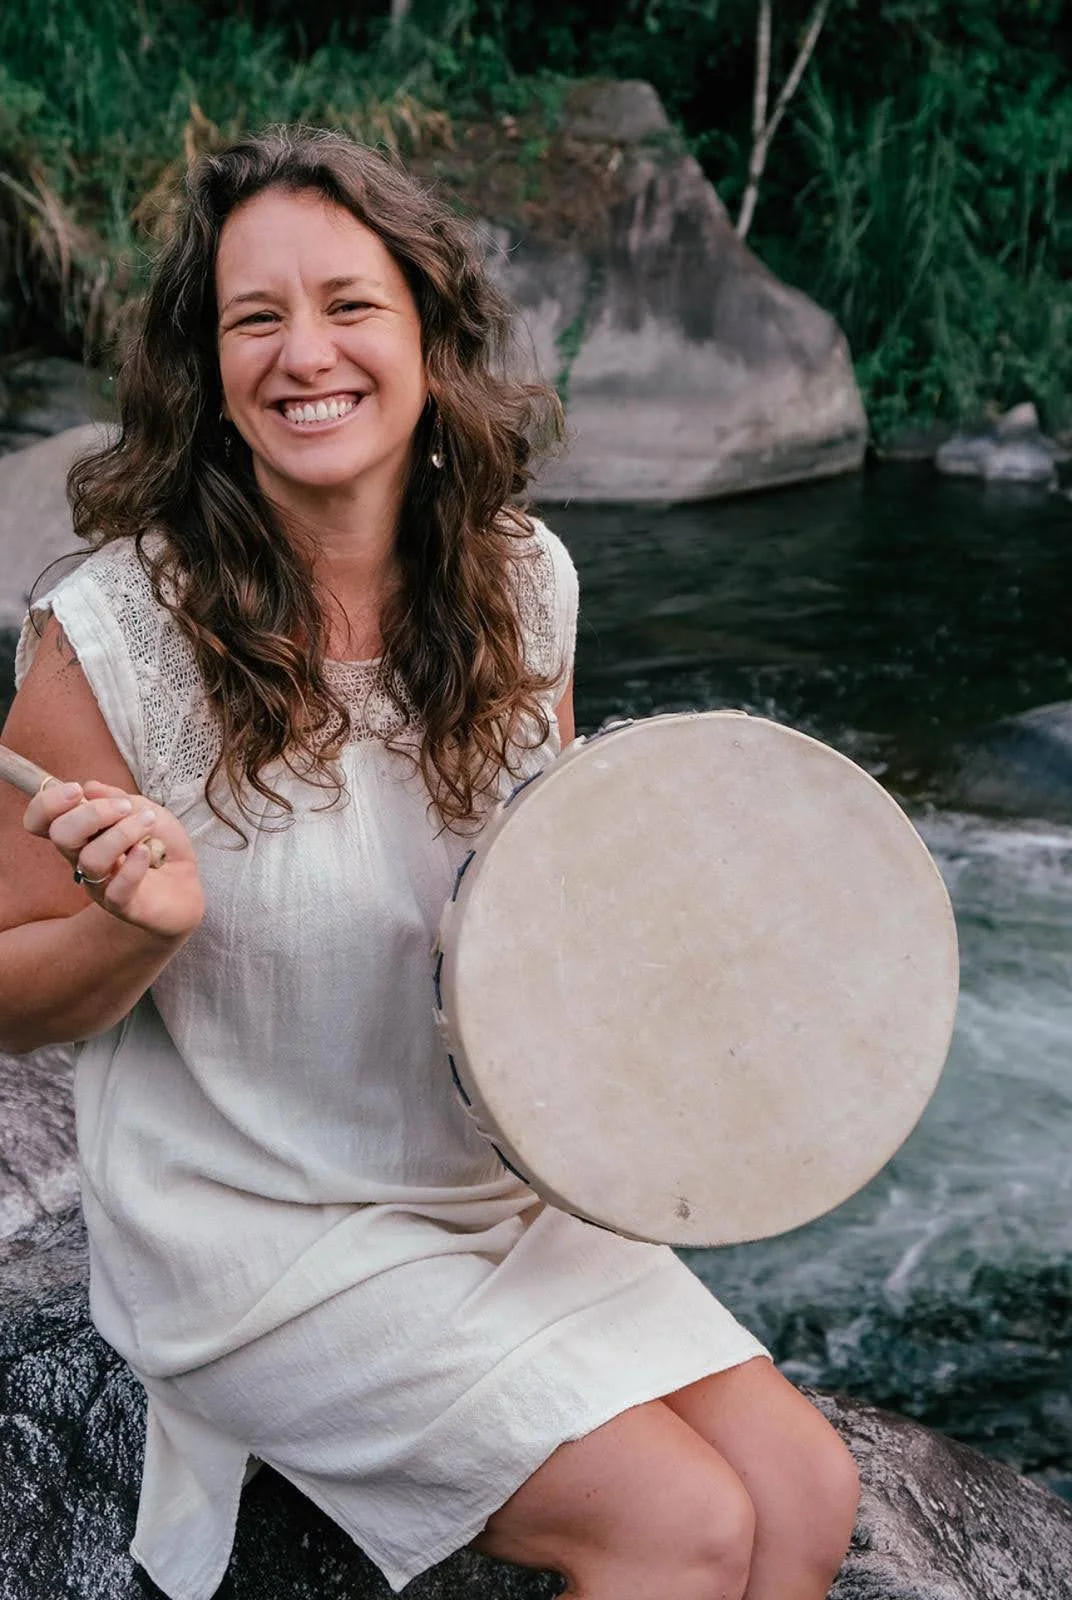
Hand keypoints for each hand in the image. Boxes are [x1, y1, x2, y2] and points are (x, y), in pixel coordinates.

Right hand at [23, 779, 204, 940]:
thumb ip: (117, 798)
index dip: (47, 803)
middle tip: (124, 808)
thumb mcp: (145, 809)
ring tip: (148, 824)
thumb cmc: (161, 844)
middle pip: (61, 836)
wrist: (187, 882)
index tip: (76, 790)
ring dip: (122, 834)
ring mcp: (100, 884)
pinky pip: (116, 889)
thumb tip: (90, 788)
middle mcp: (82, 859)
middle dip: (92, 813)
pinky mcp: (123, 905)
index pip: (41, 821)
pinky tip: (149, 852)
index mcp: (82, 833)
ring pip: (90, 859)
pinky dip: (134, 865)